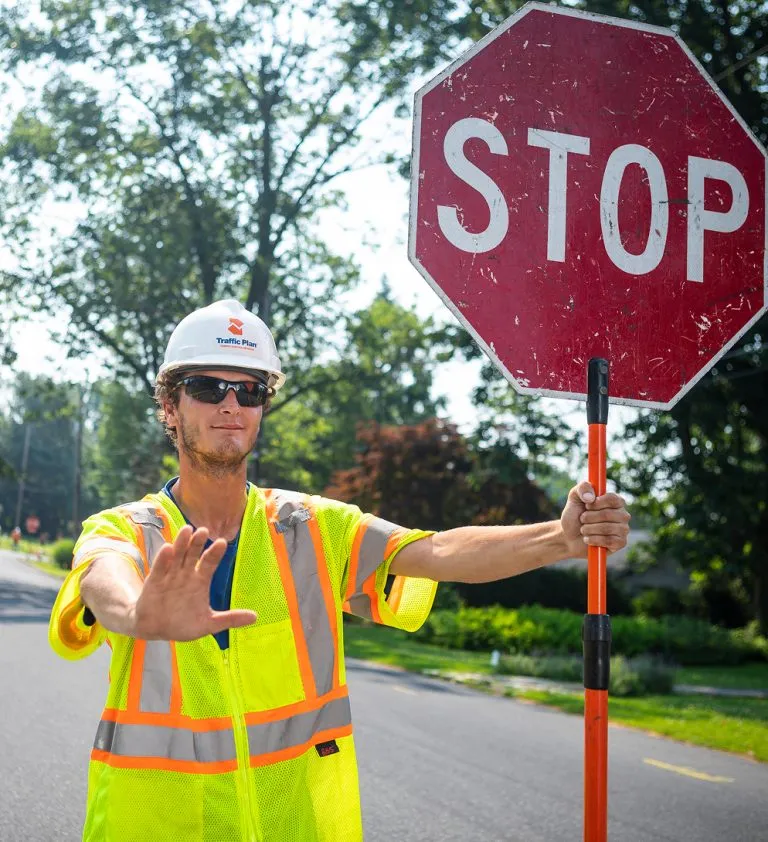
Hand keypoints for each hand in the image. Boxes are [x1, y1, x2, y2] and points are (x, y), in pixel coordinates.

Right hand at [129, 525, 256, 640]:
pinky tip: (167, 548)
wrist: (156, 630)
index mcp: (201, 580)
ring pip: (177, 556)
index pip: (210, 562)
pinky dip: (163, 558)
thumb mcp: (209, 624)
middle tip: (204, 530)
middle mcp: (186, 574)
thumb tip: (255, 617)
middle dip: (198, 542)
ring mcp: (170, 575)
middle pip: (193, 554)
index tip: (222, 542)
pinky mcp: (155, 581)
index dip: (215, 553)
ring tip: (187, 530)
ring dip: (181, 543)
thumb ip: (230, 618)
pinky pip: (160, 568)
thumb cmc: (183, 624)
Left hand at [560, 482, 629, 558]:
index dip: (597, 503)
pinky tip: (588, 539)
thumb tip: (591, 497)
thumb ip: (583, 488)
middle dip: (589, 517)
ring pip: (608, 528)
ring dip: (589, 529)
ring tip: (583, 529)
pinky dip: (594, 540)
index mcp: (615, 501)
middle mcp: (622, 514)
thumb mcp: (574, 497)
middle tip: (582, 519)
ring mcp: (623, 529)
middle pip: (609, 514)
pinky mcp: (620, 543)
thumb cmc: (575, 515)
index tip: (586, 506)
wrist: (570, 536)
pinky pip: (609, 541)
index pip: (613, 499)